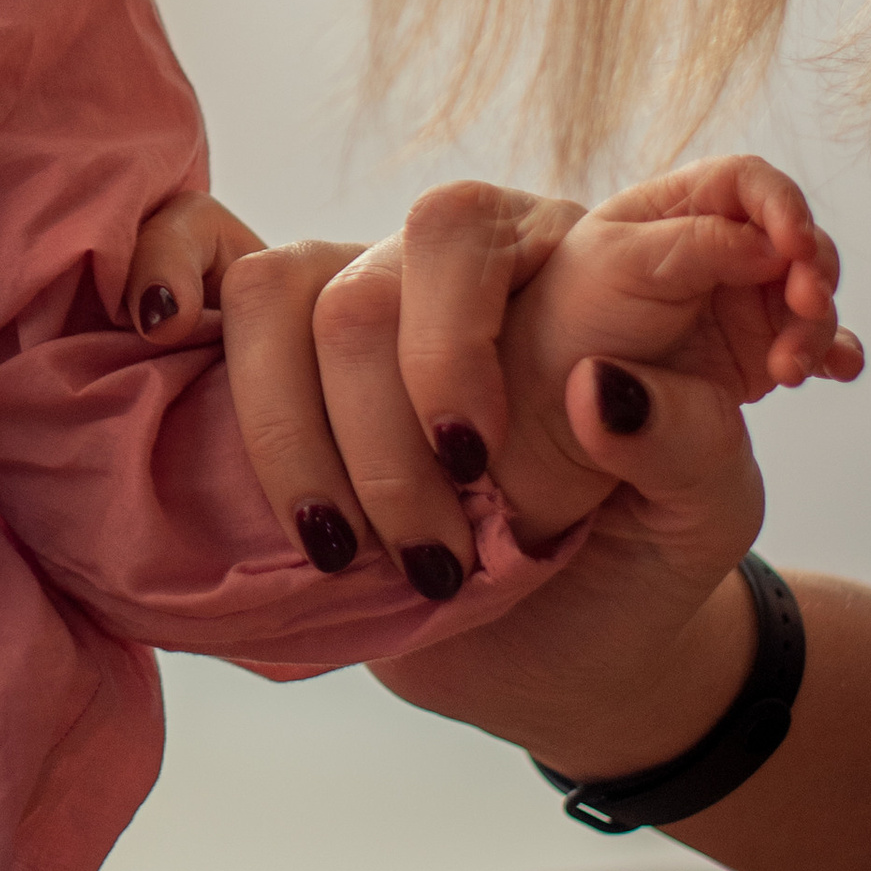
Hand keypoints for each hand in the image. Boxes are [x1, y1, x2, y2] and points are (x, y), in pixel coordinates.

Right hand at [124, 163, 858, 588]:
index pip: (517, 227)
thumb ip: (691, 445)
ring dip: (301, 436)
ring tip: (344, 551)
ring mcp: (370, 290)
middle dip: (402, 418)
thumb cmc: (644, 558)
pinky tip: (162, 328)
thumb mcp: (707, 516)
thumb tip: (598, 387)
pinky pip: (210, 253)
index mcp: (589, 268)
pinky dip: (168, 266)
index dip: (481, 330)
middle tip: (445, 550)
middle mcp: (476, 259)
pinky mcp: (287, 342)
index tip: (484, 462)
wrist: (572, 644)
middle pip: (400, 266)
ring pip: (290, 292)